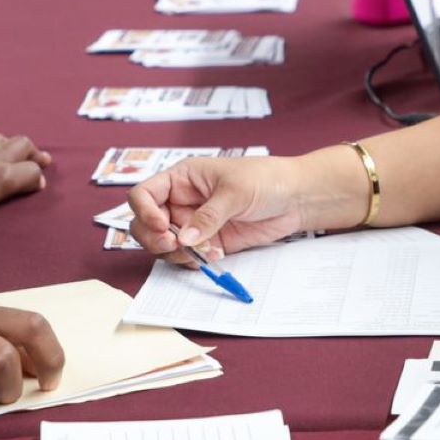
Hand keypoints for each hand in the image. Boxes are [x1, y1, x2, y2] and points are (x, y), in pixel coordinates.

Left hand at [0, 134, 50, 214]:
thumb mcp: (3, 182)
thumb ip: (26, 177)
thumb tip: (41, 179)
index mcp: (1, 158)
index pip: (25, 148)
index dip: (35, 158)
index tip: (43, 166)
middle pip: (10, 141)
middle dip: (24, 148)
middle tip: (33, 156)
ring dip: (2, 144)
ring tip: (7, 150)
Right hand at [128, 155, 314, 261]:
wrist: (295, 198)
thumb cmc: (265, 179)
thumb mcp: (235, 192)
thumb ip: (208, 216)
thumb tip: (184, 238)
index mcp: (181, 178)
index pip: (144, 194)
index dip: (145, 211)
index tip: (161, 226)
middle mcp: (181, 201)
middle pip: (146, 224)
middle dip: (155, 239)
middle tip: (176, 245)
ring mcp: (193, 224)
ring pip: (164, 245)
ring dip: (178, 254)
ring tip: (206, 251)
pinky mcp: (208, 242)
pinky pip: (188, 257)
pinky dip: (195, 261)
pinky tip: (216, 255)